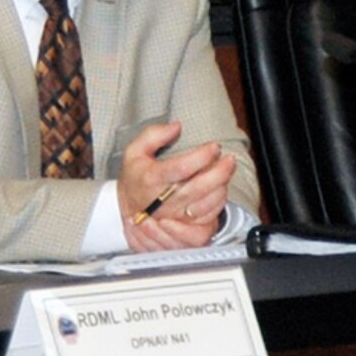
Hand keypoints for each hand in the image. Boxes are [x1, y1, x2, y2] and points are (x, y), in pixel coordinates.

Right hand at [117, 120, 236, 250]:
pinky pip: (206, 222)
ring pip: (206, 205)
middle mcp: (162, 201)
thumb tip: (176, 126)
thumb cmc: (135, 179)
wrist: (126, 211)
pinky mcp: (183, 229)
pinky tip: (220, 191)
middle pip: (198, 188)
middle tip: (229, 159)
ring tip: (226, 173)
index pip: (181, 168)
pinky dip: (218, 206)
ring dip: (221, 188)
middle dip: (220, 172)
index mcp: (151, 179)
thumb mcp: (134, 151)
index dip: (202, 156)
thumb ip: (154, 135)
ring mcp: (173, 218)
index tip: (214, 146)